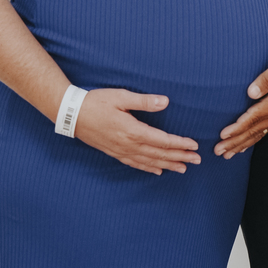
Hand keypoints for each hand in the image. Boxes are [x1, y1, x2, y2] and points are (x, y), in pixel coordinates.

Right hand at [74, 89, 199, 175]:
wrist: (71, 114)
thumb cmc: (96, 102)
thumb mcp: (120, 96)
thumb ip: (144, 101)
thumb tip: (165, 102)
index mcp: (132, 130)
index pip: (162, 140)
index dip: (180, 144)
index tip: (194, 145)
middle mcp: (128, 144)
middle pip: (159, 154)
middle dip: (180, 157)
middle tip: (197, 160)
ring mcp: (121, 151)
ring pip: (149, 161)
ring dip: (168, 165)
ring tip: (183, 169)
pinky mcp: (114, 153)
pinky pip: (135, 164)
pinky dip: (148, 168)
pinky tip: (157, 171)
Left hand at [214, 45, 267, 158]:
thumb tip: (251, 92)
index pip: (254, 117)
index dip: (238, 127)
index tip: (224, 134)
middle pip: (254, 130)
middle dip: (236, 141)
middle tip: (219, 150)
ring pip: (258, 133)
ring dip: (242, 144)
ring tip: (227, 153)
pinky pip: (264, 130)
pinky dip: (253, 140)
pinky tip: (244, 145)